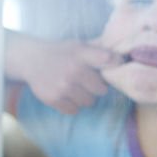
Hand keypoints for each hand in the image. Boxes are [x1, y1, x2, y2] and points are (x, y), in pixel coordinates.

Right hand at [5, 30, 122, 114]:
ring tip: (76, 88)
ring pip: (89, 102)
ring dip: (85, 97)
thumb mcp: (79, 45)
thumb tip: (124, 57)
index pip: (108, 60)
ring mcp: (63, 86)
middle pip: (101, 89)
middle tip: (88, 82)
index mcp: (82, 54)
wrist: (31, 59)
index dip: (116, 64)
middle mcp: (73, 70)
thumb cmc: (62, 53)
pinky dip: (72, 105)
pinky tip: (67, 94)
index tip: (116, 66)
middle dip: (97, 87)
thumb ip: (100, 51)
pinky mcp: (53, 99)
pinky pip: (74, 110)